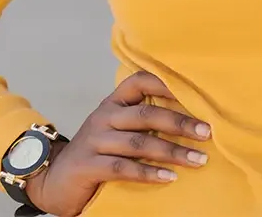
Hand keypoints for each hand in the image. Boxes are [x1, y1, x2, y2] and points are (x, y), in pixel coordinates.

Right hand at [24, 71, 209, 216]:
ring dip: (172, 151)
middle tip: (206, 132)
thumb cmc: (96, 153)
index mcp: (112, 105)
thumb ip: (140, 123)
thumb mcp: (115, 131)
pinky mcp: (88, 165)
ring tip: (198, 160)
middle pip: (145, 114)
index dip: (165, 83)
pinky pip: (123, 168)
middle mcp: (103, 117)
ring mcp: (94, 141)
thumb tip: (188, 121)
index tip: (194, 93)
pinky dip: (148, 173)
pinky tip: (170, 177)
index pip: (138, 82)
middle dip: (179, 123)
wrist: (55, 179)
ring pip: (138, 143)